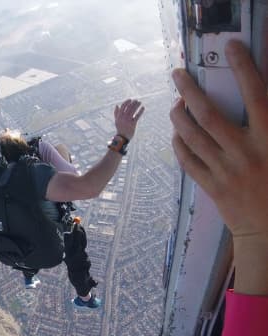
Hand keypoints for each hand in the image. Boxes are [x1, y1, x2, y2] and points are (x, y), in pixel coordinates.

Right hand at [114, 99, 144, 139]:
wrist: (122, 137)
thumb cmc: (120, 128)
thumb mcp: (117, 120)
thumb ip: (116, 113)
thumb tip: (117, 105)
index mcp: (119, 116)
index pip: (123, 106)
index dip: (127, 102)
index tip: (131, 99)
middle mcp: (123, 117)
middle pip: (129, 107)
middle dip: (133, 103)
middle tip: (137, 100)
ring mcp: (128, 120)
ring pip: (133, 110)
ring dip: (137, 105)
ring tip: (140, 102)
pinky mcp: (133, 124)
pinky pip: (137, 116)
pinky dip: (140, 111)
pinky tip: (143, 108)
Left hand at [170, 40, 267, 242]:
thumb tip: (260, 100)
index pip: (256, 95)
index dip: (243, 68)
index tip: (231, 48)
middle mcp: (245, 152)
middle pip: (209, 114)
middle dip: (189, 90)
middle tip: (177, 73)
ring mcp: (224, 171)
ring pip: (191, 136)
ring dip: (178, 115)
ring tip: (174, 101)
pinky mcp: (210, 186)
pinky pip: (187, 159)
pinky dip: (179, 142)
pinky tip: (176, 132)